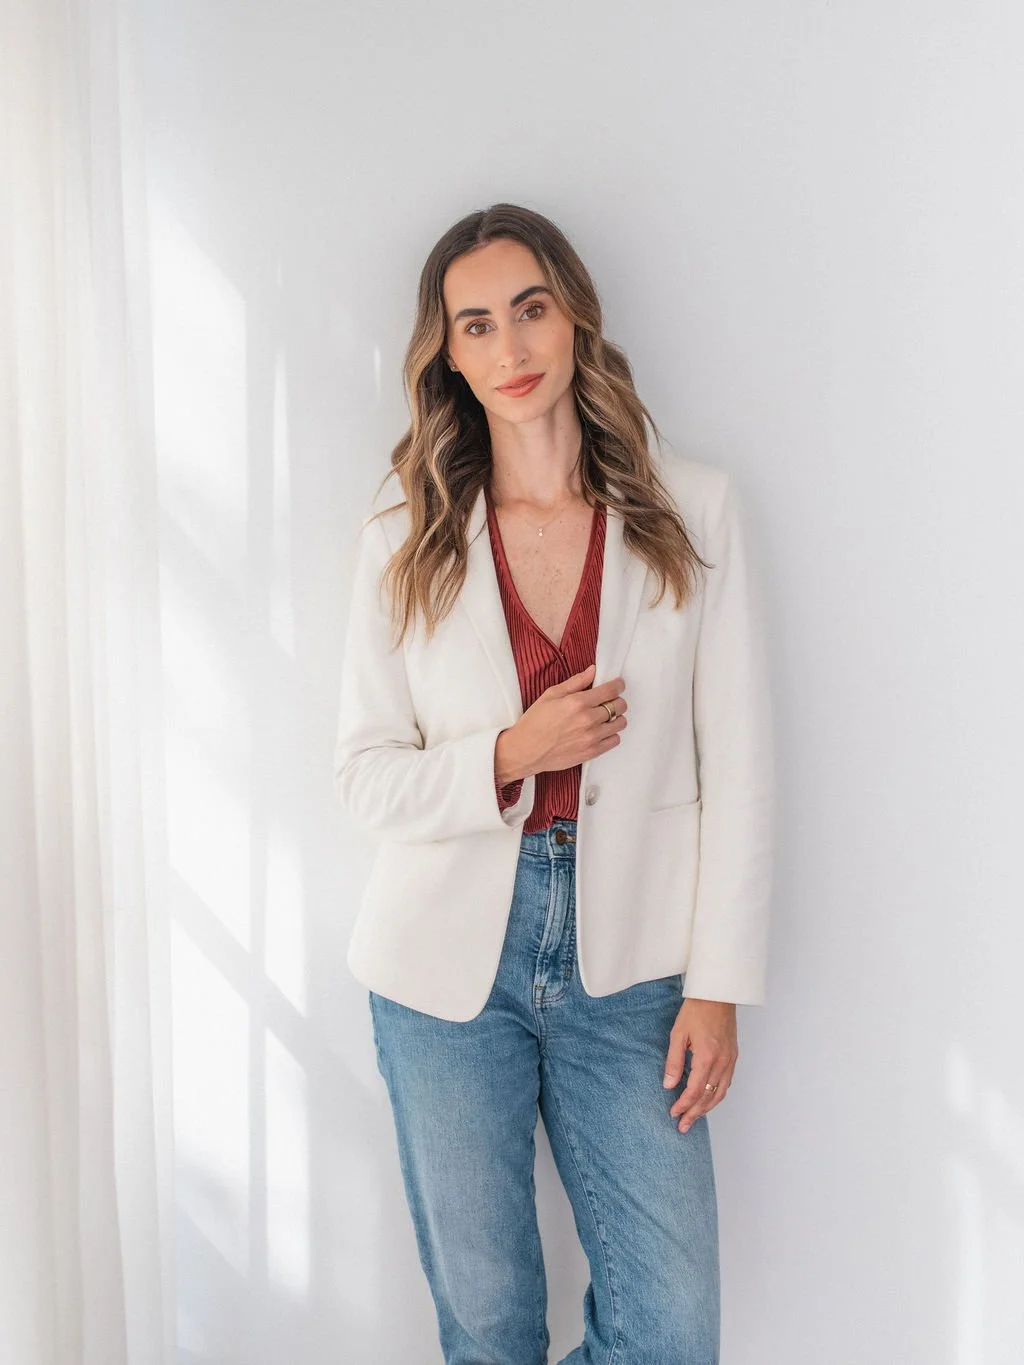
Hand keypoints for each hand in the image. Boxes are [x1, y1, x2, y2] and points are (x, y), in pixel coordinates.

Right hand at [494, 663, 626, 783]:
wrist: (526, 750)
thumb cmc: (535, 722)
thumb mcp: (551, 695)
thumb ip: (575, 682)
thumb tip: (592, 671)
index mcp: (577, 702)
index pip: (611, 690)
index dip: (618, 685)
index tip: (618, 685)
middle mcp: (587, 719)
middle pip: (619, 706)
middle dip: (617, 700)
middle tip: (610, 701)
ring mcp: (591, 737)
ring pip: (620, 723)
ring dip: (616, 718)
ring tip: (606, 717)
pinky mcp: (591, 752)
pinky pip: (615, 741)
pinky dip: (612, 734)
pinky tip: (602, 731)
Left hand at [662, 998, 737, 1132]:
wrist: (718, 994)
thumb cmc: (696, 1010)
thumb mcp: (678, 1034)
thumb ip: (673, 1061)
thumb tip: (668, 1085)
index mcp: (706, 1058)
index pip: (694, 1091)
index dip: (683, 1105)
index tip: (673, 1114)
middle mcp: (721, 1062)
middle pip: (708, 1098)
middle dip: (695, 1114)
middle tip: (683, 1126)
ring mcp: (730, 1060)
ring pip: (720, 1093)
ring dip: (707, 1108)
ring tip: (694, 1117)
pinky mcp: (733, 1056)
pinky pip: (727, 1083)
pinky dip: (717, 1096)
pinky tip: (708, 1099)